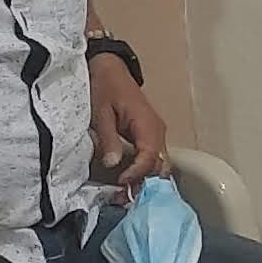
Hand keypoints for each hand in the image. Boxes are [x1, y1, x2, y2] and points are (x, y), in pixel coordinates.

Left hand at [90, 52, 170, 186]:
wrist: (109, 67)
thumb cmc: (104, 86)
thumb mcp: (100, 112)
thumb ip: (108, 139)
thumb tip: (113, 164)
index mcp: (147, 124)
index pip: (150, 156)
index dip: (137, 173)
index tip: (121, 182)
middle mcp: (157, 130)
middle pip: (161, 164)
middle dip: (146, 182)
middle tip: (126, 195)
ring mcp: (156, 133)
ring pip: (160, 163)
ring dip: (146, 178)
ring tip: (127, 191)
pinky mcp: (150, 135)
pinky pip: (153, 157)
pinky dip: (145, 170)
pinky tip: (130, 179)